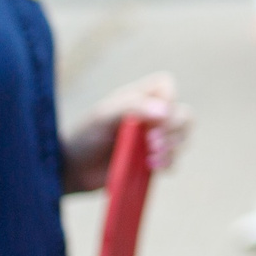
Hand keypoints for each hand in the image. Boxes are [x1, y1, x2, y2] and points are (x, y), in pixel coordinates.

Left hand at [62, 73, 192, 190]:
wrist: (72, 170)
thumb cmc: (84, 136)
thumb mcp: (103, 117)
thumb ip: (132, 107)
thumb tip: (165, 111)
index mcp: (138, 97)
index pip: (166, 86)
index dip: (168, 99)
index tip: (155, 117)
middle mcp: (150, 115)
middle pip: (183, 114)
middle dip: (174, 130)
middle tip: (153, 142)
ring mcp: (153, 139)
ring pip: (183, 138)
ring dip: (173, 148)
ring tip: (151, 158)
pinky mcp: (152, 160)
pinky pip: (174, 160)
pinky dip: (168, 163)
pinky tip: (151, 167)